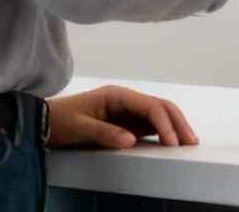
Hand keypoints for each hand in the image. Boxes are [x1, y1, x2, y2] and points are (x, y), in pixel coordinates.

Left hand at [47, 85, 197, 149]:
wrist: (47, 120)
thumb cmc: (63, 121)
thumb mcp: (80, 128)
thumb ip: (105, 133)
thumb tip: (131, 141)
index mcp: (118, 95)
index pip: (150, 106)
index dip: (165, 124)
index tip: (172, 143)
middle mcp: (127, 99)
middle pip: (160, 106)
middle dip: (178, 122)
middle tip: (191, 142)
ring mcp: (128, 109)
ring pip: (159, 114)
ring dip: (174, 126)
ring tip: (188, 142)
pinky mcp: (126, 120)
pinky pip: (150, 124)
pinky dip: (164, 132)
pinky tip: (172, 142)